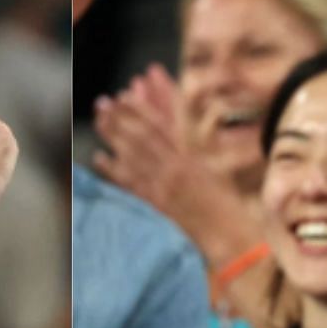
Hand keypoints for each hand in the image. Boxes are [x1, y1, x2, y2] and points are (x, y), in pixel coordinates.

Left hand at [92, 65, 210, 222]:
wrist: (228, 232)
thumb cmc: (223, 203)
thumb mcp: (209, 170)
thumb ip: (188, 152)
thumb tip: (169, 137)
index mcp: (190, 156)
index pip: (162, 126)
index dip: (141, 109)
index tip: (125, 96)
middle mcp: (176, 166)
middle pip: (143, 136)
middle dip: (121, 117)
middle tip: (102, 103)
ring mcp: (165, 185)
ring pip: (133, 155)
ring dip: (113, 136)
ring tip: (98, 121)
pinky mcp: (156, 203)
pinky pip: (130, 183)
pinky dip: (112, 169)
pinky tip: (99, 157)